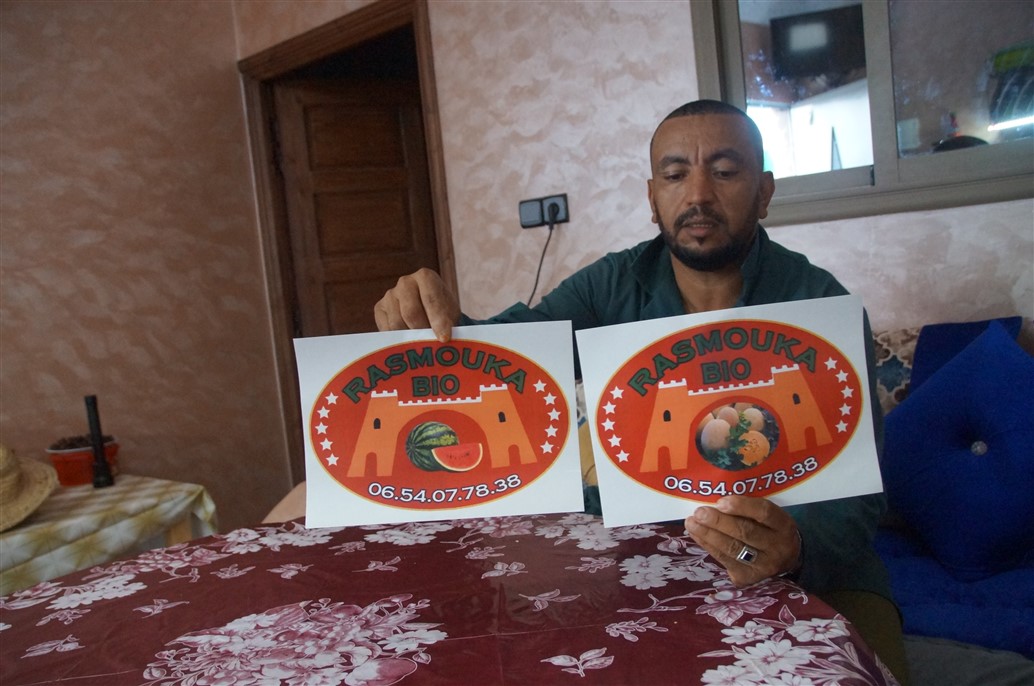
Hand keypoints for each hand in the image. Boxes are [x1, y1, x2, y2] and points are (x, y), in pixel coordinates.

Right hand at [373, 268, 459, 341]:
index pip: (430, 298)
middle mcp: (405, 282)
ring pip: (397, 323)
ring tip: (419, 340)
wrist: (428, 313)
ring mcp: (390, 294)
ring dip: (409, 337)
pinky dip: (397, 339)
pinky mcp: (379, 308)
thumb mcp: (450, 316)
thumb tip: (441, 339)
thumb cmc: (442, 313)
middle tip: (429, 342)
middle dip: (421, 331)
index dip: (438, 320)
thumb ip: (446, 323)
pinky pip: (386, 330)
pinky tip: (407, 339)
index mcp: (426, 278)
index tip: (444, 338)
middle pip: (410, 312)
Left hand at [684, 495, 800, 586]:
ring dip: (708, 534)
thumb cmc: (769, 530)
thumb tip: (716, 501)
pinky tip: (696, 535)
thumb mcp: (769, 517)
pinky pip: (724, 560)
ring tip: (691, 522)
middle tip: (699, 512)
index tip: (720, 501)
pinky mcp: (748, 578)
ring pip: (733, 549)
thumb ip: (748, 509)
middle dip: (719, 522)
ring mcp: (763, 566)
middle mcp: (777, 547)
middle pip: (746, 532)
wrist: (786, 561)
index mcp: (784, 525)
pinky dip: (708, 546)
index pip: (764, 513)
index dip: (742, 507)